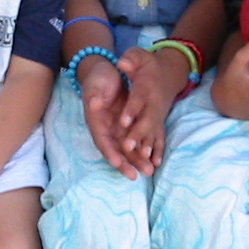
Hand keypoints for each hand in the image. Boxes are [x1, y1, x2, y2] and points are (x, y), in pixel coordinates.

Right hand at [77, 55, 140, 179]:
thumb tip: (94, 104)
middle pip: (116, 150)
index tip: (117, 163)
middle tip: (136, 176)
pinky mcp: (128, 125)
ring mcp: (118, 129)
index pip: (102, 141)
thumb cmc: (98, 78)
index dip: (109, 152)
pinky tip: (154, 160)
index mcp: (96, 122)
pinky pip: (136, 141)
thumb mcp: (95, 84)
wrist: (107, 72)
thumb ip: (93, 95)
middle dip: (126, 164)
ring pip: (128, 149)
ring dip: (137, 160)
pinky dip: (144, 150)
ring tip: (149, 171)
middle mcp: (107, 129)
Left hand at [113, 46, 186, 177]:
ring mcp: (158, 114)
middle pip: (146, 120)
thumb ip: (132, 58)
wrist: (171, 72)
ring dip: (148, 146)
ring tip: (143, 161)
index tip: (123, 121)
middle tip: (128, 146)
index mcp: (146, 87)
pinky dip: (158, 149)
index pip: (137, 99)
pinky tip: (155, 163)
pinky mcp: (160, 121)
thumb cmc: (150, 64)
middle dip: (138, 134)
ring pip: (153, 132)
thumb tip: (122, 62)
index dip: (131, 109)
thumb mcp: (140, 56)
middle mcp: (154, 103)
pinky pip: (159, 137)